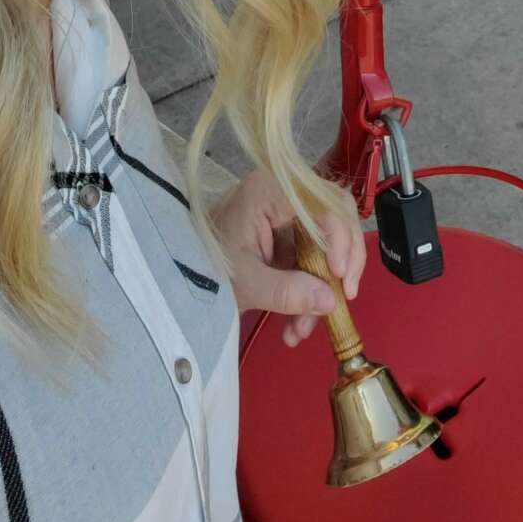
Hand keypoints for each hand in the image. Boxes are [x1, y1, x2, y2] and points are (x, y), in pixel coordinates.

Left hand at [213, 168, 365, 347]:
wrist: (178, 275)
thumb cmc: (204, 267)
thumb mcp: (245, 283)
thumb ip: (288, 292)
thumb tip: (331, 301)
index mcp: (270, 191)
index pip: (323, 202)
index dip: (340, 237)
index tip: (339, 277)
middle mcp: (284, 195)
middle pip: (335, 218)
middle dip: (342, 263)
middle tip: (344, 297)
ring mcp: (286, 216)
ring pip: (327, 245)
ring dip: (322, 289)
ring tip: (302, 330)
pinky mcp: (285, 238)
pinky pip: (312, 261)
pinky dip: (309, 294)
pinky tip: (294, 327)